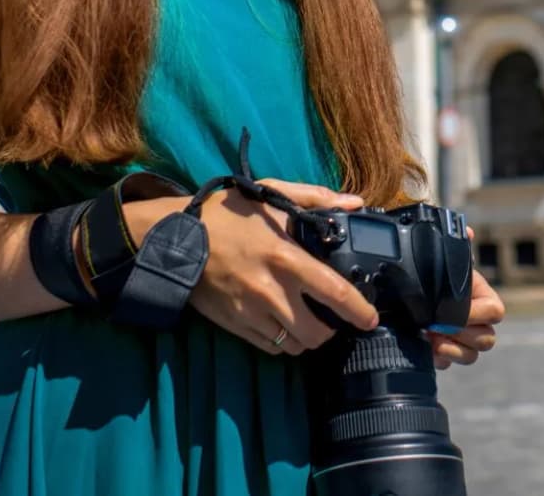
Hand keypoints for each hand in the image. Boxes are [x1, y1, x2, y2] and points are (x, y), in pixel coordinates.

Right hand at [185, 180, 380, 356]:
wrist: (173, 242)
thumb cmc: (225, 215)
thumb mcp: (270, 196)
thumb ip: (316, 199)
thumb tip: (354, 203)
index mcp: (285, 258)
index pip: (333, 292)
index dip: (358, 310)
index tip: (370, 319)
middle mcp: (271, 291)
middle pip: (315, 333)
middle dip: (331, 330)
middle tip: (333, 319)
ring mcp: (252, 313)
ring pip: (294, 346)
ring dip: (307, 339)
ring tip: (310, 322)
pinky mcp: (236, 326)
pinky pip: (271, 347)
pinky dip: (283, 342)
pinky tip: (284, 325)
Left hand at [428, 228, 505, 368]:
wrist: (404, 293)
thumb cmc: (431, 273)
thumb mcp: (442, 258)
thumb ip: (456, 245)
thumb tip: (468, 231)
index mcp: (480, 296)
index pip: (495, 312)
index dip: (479, 314)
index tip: (458, 311)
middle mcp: (475, 321)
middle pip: (487, 339)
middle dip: (464, 335)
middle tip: (440, 327)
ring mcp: (461, 339)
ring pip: (472, 355)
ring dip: (454, 350)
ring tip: (432, 339)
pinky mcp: (444, 353)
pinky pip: (450, 364)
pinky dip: (439, 359)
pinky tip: (425, 347)